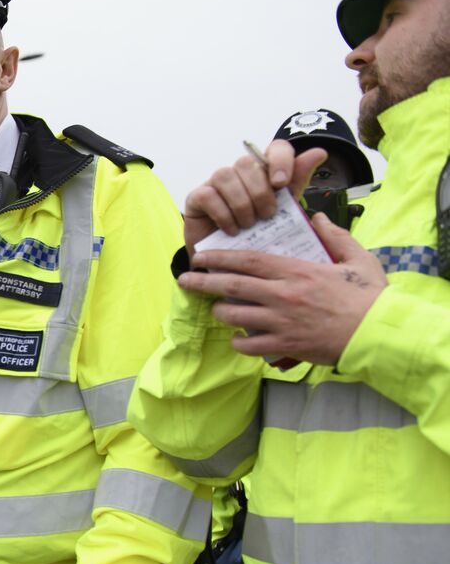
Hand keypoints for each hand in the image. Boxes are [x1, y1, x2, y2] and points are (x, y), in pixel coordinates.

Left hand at [180, 214, 386, 364]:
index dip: (219, 257)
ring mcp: (281, 322)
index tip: (200, 256)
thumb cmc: (370, 297)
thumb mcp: (358, 259)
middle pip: (232, 285)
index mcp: (297, 272)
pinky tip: (237, 338)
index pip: (248, 260)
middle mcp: (283, 295)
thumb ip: (336, 237)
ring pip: (235, 316)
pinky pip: (249, 345)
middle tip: (184, 280)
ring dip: (220, 312)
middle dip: (203, 282)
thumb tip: (318, 218)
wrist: (379, 334)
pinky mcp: (285, 346)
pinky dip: (239, 341)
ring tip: (214, 309)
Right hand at [182, 141, 326, 252]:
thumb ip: (298, 181)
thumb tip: (319, 152)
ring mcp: (215, 183)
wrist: (230, 262)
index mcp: (264, 170)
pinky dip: (223, 215)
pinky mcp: (196, 197)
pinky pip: (209, 195)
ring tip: (248, 225)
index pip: (274, 148)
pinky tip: (232, 231)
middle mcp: (238, 172)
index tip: (281, 184)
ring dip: (241, 204)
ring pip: (226, 176)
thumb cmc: (258, 233)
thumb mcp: (284, 209)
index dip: (279, 160)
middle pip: (247, 163)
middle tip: (267, 216)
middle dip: (260, 192)